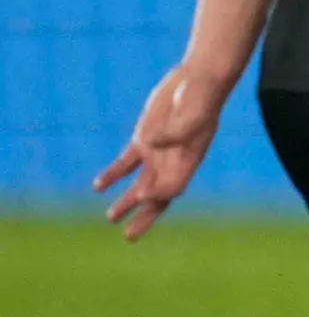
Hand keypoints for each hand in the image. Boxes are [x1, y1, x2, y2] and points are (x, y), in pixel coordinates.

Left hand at [94, 63, 228, 239]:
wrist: (199, 80)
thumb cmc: (202, 96)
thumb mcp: (193, 112)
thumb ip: (175, 130)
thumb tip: (151, 143)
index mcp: (190, 158)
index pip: (174, 185)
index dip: (159, 193)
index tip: (144, 195)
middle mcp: (174, 161)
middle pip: (158, 196)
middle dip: (144, 216)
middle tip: (130, 236)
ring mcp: (159, 151)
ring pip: (141, 183)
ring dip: (127, 201)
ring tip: (111, 217)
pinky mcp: (145, 139)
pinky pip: (127, 163)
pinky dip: (113, 175)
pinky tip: (99, 186)